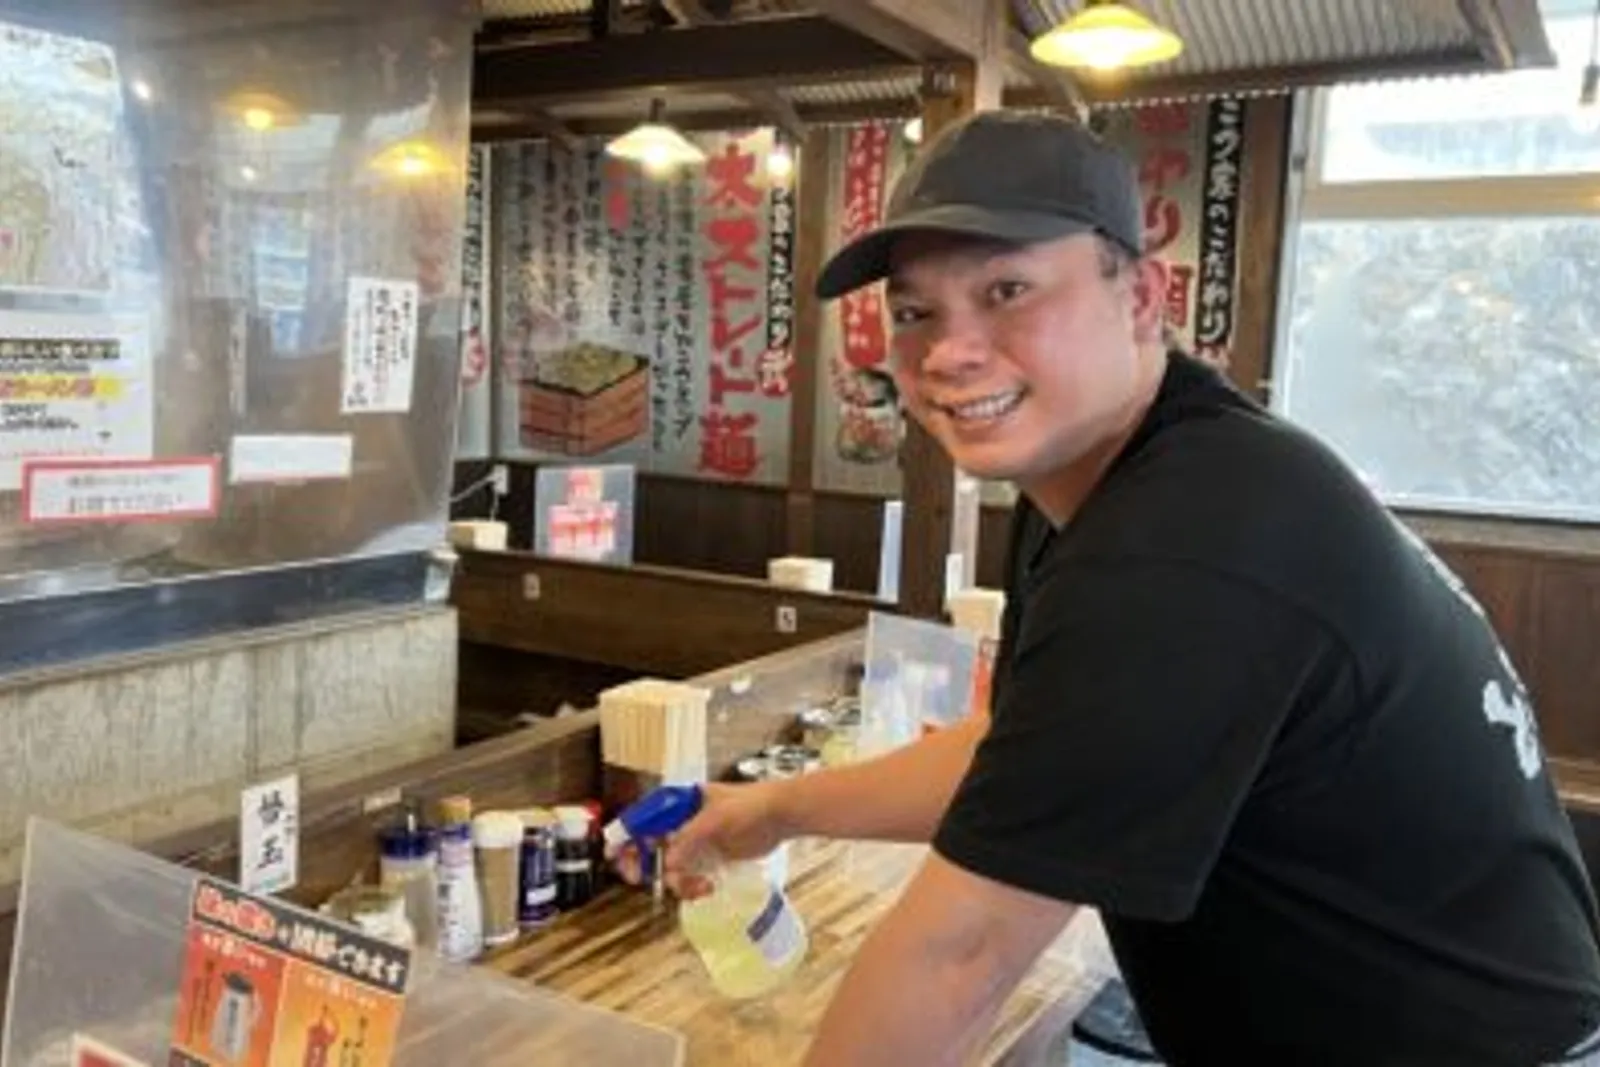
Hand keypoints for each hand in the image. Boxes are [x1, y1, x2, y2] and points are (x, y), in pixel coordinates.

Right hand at [614, 781, 789, 898]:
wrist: (781, 815)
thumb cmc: (749, 807)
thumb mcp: (715, 820)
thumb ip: (689, 840)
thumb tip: (669, 863)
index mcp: (678, 803)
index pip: (642, 819)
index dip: (625, 837)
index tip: (616, 857)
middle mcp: (682, 822)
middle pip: (649, 845)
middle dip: (645, 864)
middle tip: (642, 879)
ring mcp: (696, 841)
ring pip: (670, 867)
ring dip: (677, 881)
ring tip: (698, 886)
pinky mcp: (710, 857)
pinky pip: (689, 876)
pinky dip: (693, 886)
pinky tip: (707, 887)